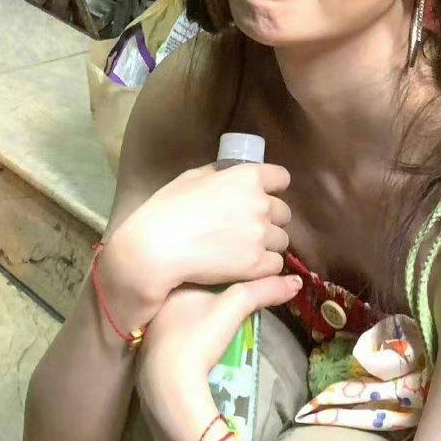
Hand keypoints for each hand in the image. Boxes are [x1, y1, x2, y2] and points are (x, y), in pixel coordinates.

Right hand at [126, 161, 293, 294]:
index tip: (263, 195)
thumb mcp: (191, 178)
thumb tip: (229, 173)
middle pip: (283, 212)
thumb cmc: (167, 210)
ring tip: (243, 250)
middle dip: (269, 219)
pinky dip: (263, 266)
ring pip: (281, 240)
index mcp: (247, 177)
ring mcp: (261, 235)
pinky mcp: (258, 264)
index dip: (273, 187)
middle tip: (247, 228)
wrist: (157, 249)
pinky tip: (244, 267)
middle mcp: (261, 203)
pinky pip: (275, 264)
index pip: (281, 178)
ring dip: (267, 244)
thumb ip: (218, 174)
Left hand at [135, 271, 302, 440]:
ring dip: (201, 315)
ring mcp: (152, 330)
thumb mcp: (236, 305)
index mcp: (172, 286)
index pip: (201, 268)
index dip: (223, 269)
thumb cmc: (199, 337)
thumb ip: (264, 290)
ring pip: (183, 314)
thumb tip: (295, 281)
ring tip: (223, 321)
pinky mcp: (153, 354)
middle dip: (212, 293)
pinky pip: (177, 334)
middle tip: (237, 298)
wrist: (170, 385)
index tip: (243, 274)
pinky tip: (203, 342)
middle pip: (192, 292)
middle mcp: (158, 304)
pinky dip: (192, 334)